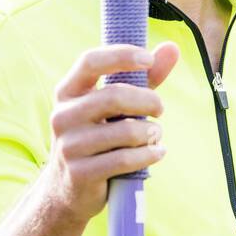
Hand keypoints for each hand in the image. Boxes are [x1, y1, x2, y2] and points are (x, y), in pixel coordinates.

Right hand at [43, 42, 180, 221]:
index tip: (148, 60)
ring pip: (126, 131)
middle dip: (148, 101)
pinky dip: (150, 155)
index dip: (121, 56)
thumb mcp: (117, 106)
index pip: (90, 61)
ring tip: (155, 135)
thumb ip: (144, 78)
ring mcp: (69, 146)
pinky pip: (126, 159)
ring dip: (151, 133)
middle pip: (114, 96)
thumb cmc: (100, 136)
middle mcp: (62, 116)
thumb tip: (172, 48)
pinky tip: (157, 153)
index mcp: (67, 92)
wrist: (69, 188)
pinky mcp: (80, 173)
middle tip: (159, 109)